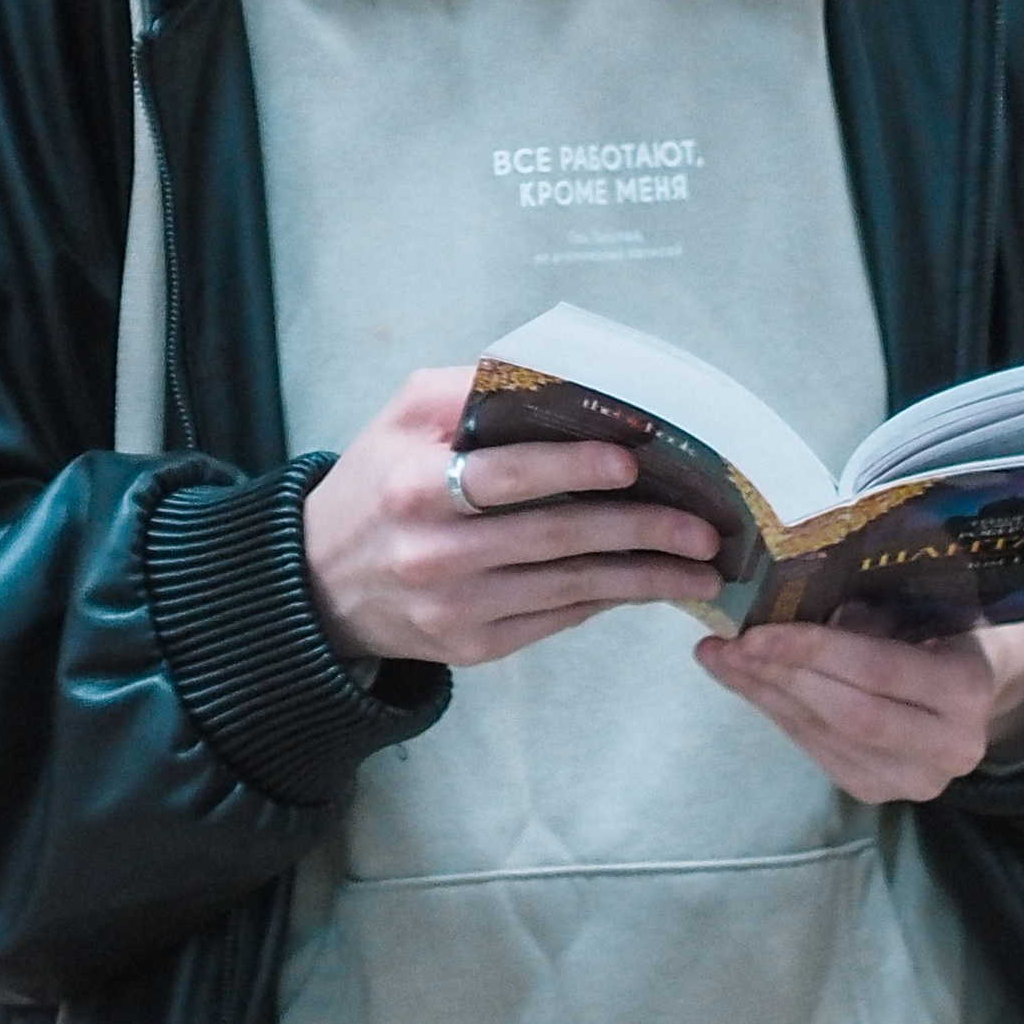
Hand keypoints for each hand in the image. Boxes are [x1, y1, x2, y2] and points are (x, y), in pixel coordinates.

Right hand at [301, 367, 721, 668]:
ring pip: (570, 588)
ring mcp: (455, 607)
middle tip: (703, 529)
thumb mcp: (400, 420)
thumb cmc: (377, 485)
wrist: (319, 583)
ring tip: (704, 569)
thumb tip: (562, 376)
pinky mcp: (472, 647)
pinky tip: (652, 586)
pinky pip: (558, 619)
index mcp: (415, 486)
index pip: (507, 475)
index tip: (632, 459)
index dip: (573, 466)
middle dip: (640, 531)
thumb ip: (469, 389)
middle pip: (555, 537)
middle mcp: (434, 551)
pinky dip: (611, 600)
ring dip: (646, 578)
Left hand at [695, 616, 1023, 804]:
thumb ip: (869, 609)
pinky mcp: (879, 793)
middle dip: (778, 677)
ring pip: (824, 737)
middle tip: (724, 644)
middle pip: (846, 714)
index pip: (878, 672)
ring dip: (763, 696)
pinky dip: (776, 713)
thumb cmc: (949, 624)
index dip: (812, 652)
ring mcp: (915, 781)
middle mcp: (950, 747)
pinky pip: (816, 751)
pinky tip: (745, 683)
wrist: (984, 689)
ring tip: (719, 658)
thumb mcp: (925, 601)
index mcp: (968, 688)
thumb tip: (785, 599)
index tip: (754, 630)